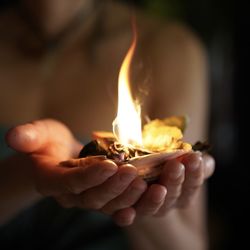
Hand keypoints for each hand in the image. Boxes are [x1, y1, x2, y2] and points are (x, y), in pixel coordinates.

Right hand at [6, 119, 145, 224]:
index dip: (88, 176)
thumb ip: (29, 136)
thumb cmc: (48, 143)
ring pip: (110, 206)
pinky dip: (136, 203)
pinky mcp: (104, 199)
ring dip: (128, 196)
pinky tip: (151, 195)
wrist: (58, 156)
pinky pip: (120, 206)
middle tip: (132, 171)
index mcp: (52, 181)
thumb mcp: (39, 134)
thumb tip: (14, 136)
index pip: (70, 183)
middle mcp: (71, 196)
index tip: (108, 164)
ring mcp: (88, 200)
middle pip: (93, 198)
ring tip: (145, 181)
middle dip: (113, 186)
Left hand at [124, 152, 214, 219]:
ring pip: (150, 207)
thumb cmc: (163, 165)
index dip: (194, 174)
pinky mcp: (124, 210)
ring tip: (157, 187)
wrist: (139, 174)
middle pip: (171, 196)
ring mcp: (144, 208)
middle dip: (175, 180)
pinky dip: (126, 217)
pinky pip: (125, 217)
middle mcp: (163, 204)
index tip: (195, 158)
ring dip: (154, 199)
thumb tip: (205, 160)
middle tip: (177, 165)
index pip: (190, 186)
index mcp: (179, 193)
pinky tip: (126, 212)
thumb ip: (195, 163)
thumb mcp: (182, 163)